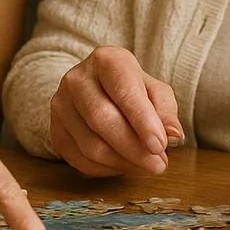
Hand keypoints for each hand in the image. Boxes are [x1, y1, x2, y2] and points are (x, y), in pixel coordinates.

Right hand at [50, 46, 183, 176]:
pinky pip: (79, 159)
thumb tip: (173, 135)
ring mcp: (61, 104)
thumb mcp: (155, 91)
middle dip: (134, 148)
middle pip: (102, 119)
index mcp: (106, 60)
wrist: (97, 88)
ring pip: (90, 145)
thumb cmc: (131, 89)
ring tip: (146, 166)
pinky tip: (123, 165)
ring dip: (123, 162)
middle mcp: (77, 78)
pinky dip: (106, 169)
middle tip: (158, 164)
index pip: (123, 91)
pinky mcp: (55, 129)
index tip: (160, 145)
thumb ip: (166, 111)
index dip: (142, 121)